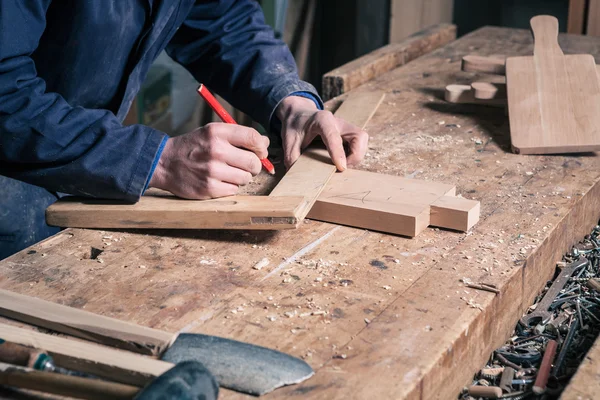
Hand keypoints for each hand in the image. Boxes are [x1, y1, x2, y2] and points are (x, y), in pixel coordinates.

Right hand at [149, 123, 268, 198]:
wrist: (164, 163)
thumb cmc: (193, 147)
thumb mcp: (212, 133)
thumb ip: (238, 136)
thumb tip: (265, 143)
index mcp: (217, 133)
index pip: (253, 138)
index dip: (261, 147)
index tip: (260, 152)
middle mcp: (215, 150)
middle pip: (254, 162)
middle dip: (254, 166)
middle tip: (245, 165)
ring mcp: (212, 171)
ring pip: (246, 178)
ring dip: (241, 177)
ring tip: (228, 172)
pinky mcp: (209, 188)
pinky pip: (234, 190)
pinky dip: (230, 187)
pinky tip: (219, 181)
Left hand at [276, 96, 368, 170]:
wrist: (299, 113)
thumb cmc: (295, 125)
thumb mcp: (288, 140)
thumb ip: (291, 157)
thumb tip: (296, 174)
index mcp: (321, 120)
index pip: (333, 136)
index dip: (338, 152)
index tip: (341, 168)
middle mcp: (338, 122)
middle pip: (359, 137)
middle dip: (355, 156)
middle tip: (340, 167)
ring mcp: (345, 127)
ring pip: (362, 140)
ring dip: (357, 156)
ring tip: (341, 164)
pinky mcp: (349, 133)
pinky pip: (360, 144)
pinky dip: (355, 155)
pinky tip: (343, 160)